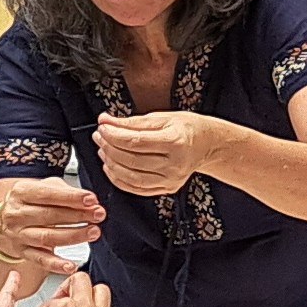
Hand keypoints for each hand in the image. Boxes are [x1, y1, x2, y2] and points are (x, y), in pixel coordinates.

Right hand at [0, 176, 103, 267]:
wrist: (4, 221)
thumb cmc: (29, 202)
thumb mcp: (42, 187)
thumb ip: (64, 191)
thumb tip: (89, 201)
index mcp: (21, 192)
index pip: (47, 194)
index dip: (71, 197)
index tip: (91, 200)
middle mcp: (16, 214)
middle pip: (49, 216)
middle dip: (78, 215)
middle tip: (98, 215)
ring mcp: (18, 235)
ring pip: (47, 238)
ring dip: (73, 236)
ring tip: (93, 232)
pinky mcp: (22, 252)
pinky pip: (40, 260)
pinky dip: (56, 264)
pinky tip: (71, 265)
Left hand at [96, 111, 220, 198]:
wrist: (207, 145)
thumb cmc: (186, 128)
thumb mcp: (162, 118)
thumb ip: (131, 122)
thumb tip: (105, 121)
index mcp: (176, 142)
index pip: (136, 142)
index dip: (114, 135)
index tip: (102, 127)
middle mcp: (175, 165)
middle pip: (132, 160)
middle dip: (109, 148)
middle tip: (99, 137)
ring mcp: (171, 181)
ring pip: (131, 178)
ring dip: (111, 164)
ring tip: (103, 150)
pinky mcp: (167, 189)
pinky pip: (136, 189)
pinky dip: (119, 179)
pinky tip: (111, 167)